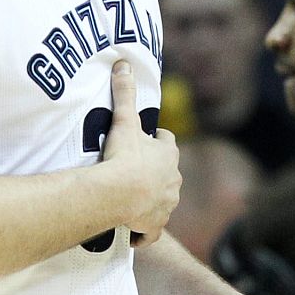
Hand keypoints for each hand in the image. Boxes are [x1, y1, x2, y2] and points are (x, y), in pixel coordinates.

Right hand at [101, 60, 179, 245]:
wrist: (121, 194)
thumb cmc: (125, 157)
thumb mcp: (124, 122)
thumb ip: (124, 94)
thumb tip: (123, 63)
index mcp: (169, 155)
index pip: (167, 143)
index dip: (157, 141)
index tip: (145, 140)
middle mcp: (174, 180)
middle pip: (167, 172)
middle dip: (154, 171)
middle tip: (131, 169)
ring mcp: (166, 205)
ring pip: (162, 200)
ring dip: (150, 199)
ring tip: (129, 198)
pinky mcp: (154, 226)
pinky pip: (151, 231)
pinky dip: (144, 231)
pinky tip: (133, 231)